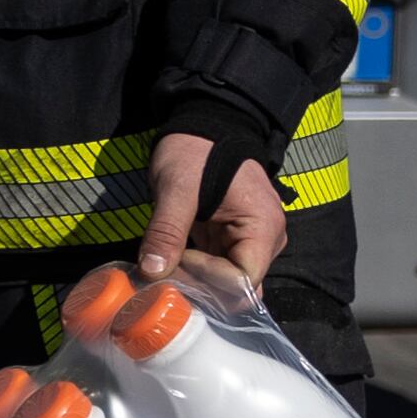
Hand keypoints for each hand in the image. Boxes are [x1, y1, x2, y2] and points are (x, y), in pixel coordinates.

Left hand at [138, 132, 284, 286]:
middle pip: (237, 288)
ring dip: (195, 281)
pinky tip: (169, 263)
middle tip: (164, 272)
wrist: (203, 129)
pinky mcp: (230, 242)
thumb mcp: (177, 188)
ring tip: (163, 266)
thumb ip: (167, 230)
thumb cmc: (196, 151)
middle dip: (201, 287)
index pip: (243, 280)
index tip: (177, 261)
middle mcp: (265, 241)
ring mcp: (249, 243)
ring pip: (226, 283)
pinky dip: (193, 272)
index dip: (209, 280)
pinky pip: (216, 270)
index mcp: (263, 228)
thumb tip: (152, 271)